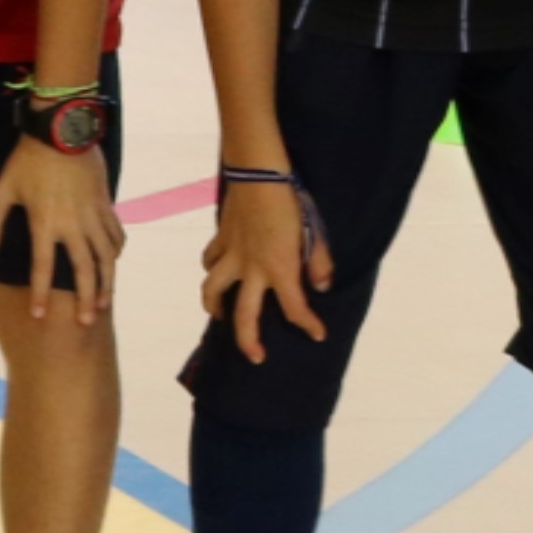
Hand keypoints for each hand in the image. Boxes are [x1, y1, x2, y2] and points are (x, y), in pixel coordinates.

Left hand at [0, 132, 123, 319]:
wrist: (62, 131)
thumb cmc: (27, 160)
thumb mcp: (2, 189)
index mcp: (45, 223)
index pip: (42, 268)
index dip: (40, 293)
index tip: (39, 315)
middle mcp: (72, 225)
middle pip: (83, 271)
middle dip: (84, 299)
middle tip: (84, 323)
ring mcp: (93, 216)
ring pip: (105, 258)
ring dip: (105, 283)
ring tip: (102, 303)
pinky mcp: (105, 205)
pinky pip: (115, 235)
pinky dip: (115, 253)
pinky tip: (113, 264)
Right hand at [199, 176, 331, 358]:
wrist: (259, 176)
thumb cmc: (291, 203)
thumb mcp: (314, 233)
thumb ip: (318, 263)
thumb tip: (322, 286)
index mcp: (280, 269)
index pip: (295, 307)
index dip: (308, 324)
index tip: (318, 335)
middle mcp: (253, 269)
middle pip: (245, 314)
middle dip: (249, 340)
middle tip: (256, 357)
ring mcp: (232, 256)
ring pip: (213, 290)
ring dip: (215, 306)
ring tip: (219, 314)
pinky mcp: (221, 240)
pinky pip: (210, 260)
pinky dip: (211, 269)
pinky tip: (216, 271)